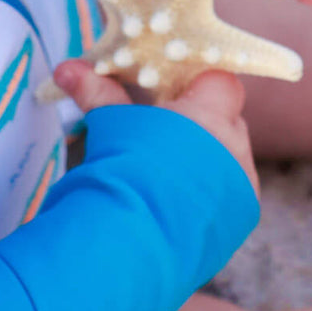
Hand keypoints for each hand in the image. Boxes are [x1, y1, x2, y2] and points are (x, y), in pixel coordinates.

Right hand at [54, 57, 259, 198]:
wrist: (131, 241)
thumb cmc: (122, 171)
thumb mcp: (111, 126)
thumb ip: (98, 93)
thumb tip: (67, 69)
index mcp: (211, 118)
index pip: (221, 81)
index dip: (197, 85)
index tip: (173, 95)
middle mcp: (236, 148)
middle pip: (228, 120)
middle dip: (202, 122)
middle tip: (166, 132)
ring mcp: (244, 184)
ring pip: (232, 156)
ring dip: (209, 158)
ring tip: (170, 171)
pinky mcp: (243, 216)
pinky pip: (234, 191)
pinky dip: (213, 191)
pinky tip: (182, 200)